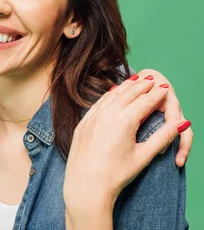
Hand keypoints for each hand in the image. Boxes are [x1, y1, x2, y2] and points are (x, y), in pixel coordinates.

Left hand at [63, 75, 190, 227]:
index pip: (145, 102)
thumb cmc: (116, 174)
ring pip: (112, 96)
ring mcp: (92, 118)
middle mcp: (107, 115)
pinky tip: (113, 92)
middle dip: (141, 86)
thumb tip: (181, 124)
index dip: (156, 94)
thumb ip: (163, 137)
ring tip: (135, 80)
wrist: (86, 184)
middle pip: (128, 94)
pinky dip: (108, 95)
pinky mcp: (83, 123)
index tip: (164, 87)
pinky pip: (98, 103)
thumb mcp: (143, 156)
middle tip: (152, 79)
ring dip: (125, 87)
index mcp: (125, 121)